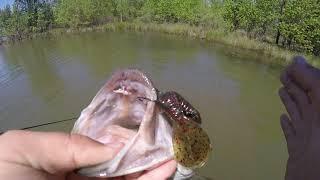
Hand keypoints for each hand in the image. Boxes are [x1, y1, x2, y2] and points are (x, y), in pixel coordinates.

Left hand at [0, 130, 176, 179]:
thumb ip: (68, 144)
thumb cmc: (3, 177)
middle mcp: (83, 178)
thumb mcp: (24, 149)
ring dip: (154, 169)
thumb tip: (113, 145)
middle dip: (145, 153)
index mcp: (65, 161)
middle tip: (169, 140)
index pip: (101, 147)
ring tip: (175, 153)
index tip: (146, 127)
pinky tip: (164, 170)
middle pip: (120, 164)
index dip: (124, 138)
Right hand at [279, 56, 319, 179]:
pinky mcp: (298, 149)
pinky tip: (282, 118)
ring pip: (298, 113)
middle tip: (282, 74)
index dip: (304, 74)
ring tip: (281, 90)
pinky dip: (286, 124)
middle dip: (295, 84)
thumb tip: (296, 60)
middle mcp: (318, 121)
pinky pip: (292, 133)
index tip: (289, 64)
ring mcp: (308, 135)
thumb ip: (313, 82)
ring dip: (290, 101)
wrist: (314, 177)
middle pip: (306, 98)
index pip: (316, 86)